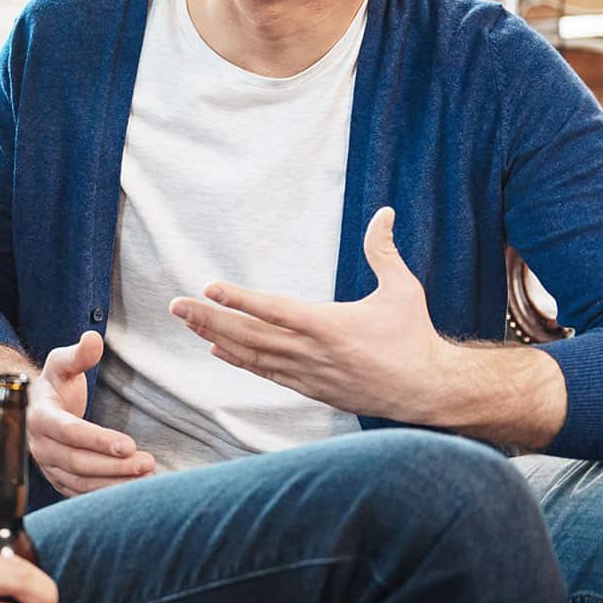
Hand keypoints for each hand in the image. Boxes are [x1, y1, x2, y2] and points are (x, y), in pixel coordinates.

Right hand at [25, 332, 153, 495]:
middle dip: (114, 466)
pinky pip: (81, 493)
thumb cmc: (54, 385)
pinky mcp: (58, 480)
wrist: (35, 408)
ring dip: (114, 482)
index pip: (69, 432)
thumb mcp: (61, 363)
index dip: (98, 440)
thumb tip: (94, 339)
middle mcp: (40, 445)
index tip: (129, 444)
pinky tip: (131, 488)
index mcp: (39, 416)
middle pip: (77, 462)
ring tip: (146, 475)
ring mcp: (47, 466)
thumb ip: (79, 354)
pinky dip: (105, 493)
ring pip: (80, 482)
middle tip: (147, 462)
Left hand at [167, 207, 448, 423]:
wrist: (426, 391)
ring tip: (189, 322)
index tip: (208, 286)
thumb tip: (385, 212)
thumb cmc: (414, 337)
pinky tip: (216, 349)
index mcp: (329, 325)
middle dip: (209, 318)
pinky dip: (238, 360)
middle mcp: (310, 351)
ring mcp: (306, 373)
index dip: (239, 298)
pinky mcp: (308, 388)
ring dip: (217, 337)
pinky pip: (264, 372)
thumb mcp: (403, 289)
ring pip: (251, 355)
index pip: (273, 309)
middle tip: (176, 305)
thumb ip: (383, 251)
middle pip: (249, 334)